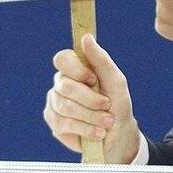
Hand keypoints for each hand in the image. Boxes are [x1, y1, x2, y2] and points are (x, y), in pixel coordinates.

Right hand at [44, 34, 140, 163]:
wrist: (118, 134)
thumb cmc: (118, 104)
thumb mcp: (116, 81)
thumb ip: (101, 59)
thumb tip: (86, 37)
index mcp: (75, 69)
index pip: (62, 59)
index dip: (77, 70)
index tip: (94, 80)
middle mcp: (61, 84)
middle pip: (65, 86)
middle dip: (90, 99)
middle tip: (107, 105)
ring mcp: (54, 103)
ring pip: (64, 106)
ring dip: (91, 116)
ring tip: (107, 122)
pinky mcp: (54, 122)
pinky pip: (63, 123)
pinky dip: (85, 128)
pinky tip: (97, 133)